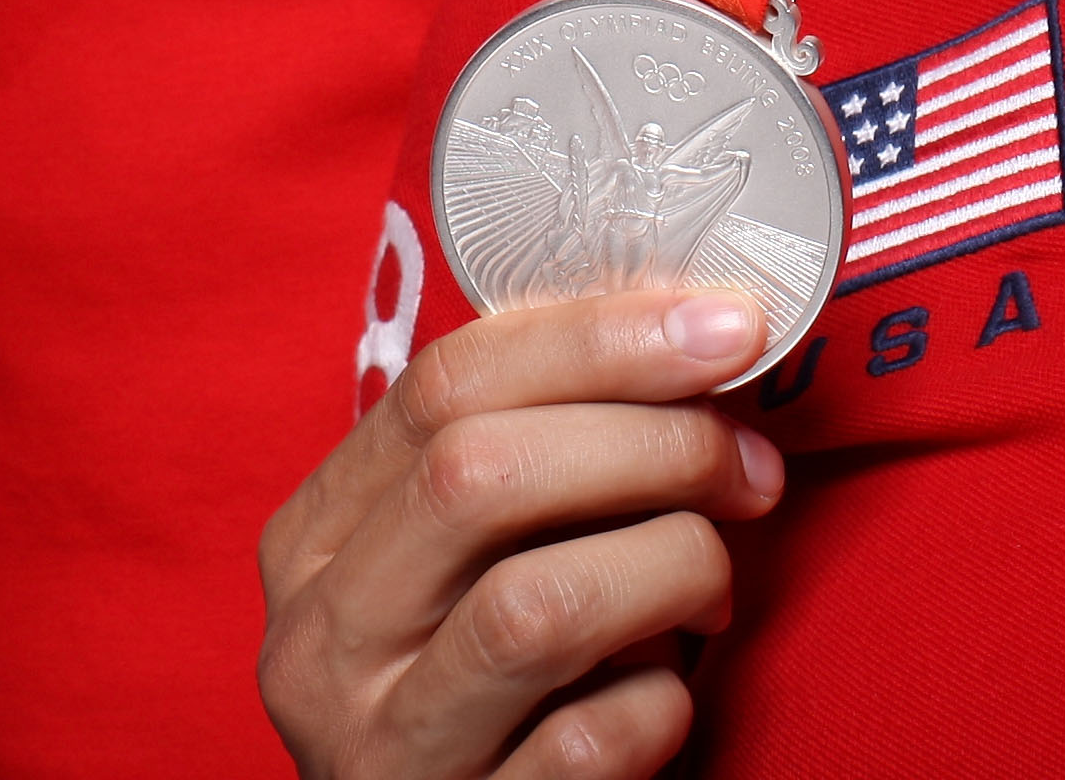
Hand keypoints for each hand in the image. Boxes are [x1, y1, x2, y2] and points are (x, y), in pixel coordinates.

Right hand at [257, 290, 786, 779]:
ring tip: (715, 583)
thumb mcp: (462, 560)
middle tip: (749, 466)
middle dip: (652, 443)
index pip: (446, 383)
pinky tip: (672, 688)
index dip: (601, 337)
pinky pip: (589, 738)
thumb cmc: (490, 677)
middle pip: (480, 474)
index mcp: (315, 538)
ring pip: (534, 607)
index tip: (726, 327)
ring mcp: (380, 747)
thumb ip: (531, 457)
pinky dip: (662, 697)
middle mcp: (322, 640)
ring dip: (670, 567)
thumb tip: (693, 339)